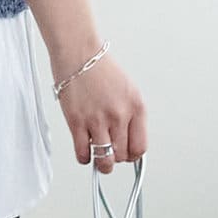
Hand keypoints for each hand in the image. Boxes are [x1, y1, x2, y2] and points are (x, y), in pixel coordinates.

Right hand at [54, 49, 146, 173]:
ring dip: (102, 164)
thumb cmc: (99, 68)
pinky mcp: (77, 122)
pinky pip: (83, 153)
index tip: (126, 154)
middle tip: (110, 153)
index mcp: (136, 107)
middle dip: (116, 158)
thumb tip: (126, 138)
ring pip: (105, 160)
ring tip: (98, 159)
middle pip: (123, 155)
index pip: (140, 147)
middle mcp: (119, 115)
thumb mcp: (127, 90)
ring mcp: (98, 120)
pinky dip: (84, 158)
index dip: (132, 155)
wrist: (77, 52)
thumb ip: (130, 114)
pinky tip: (84, 151)